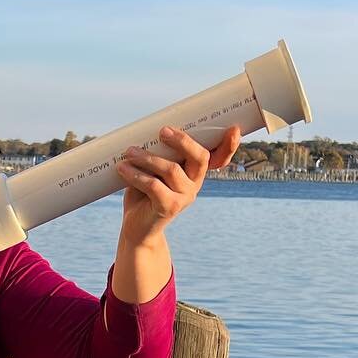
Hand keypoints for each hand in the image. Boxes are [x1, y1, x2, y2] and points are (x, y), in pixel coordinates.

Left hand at [115, 124, 240, 245]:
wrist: (137, 228)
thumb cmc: (143, 194)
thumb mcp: (152, 170)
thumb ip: (157, 154)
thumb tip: (144, 130)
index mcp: (195, 172)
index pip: (218, 158)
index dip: (229, 146)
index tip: (234, 129)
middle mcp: (194, 184)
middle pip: (200, 157)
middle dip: (183, 141)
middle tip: (162, 131)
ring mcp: (184, 197)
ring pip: (171, 169)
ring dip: (147, 157)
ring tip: (129, 152)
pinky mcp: (169, 207)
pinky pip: (154, 185)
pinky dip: (136, 175)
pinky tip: (123, 168)